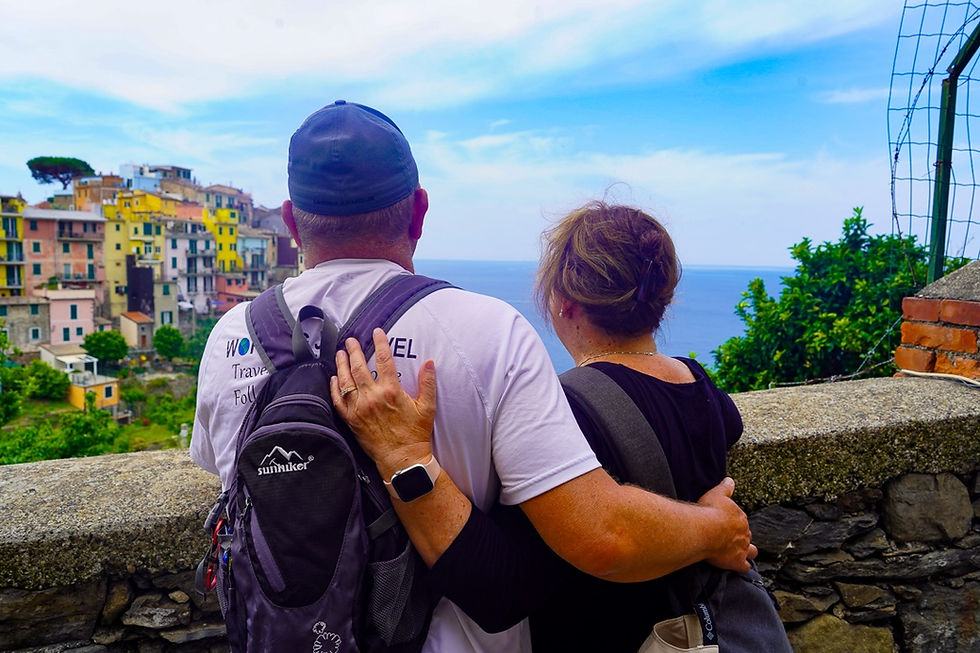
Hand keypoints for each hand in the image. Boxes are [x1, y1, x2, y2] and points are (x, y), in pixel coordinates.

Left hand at [330, 328, 437, 479]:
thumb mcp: (427, 407)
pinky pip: (338, 400)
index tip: (377, 332)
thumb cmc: (415, 434)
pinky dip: (334, 388)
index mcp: (391, 391)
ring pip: (346, 381)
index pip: (384, 360)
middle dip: (354, 350)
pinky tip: (333, 379)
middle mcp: (372, 397)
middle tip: (351, 341)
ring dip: (341, 365)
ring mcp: (359, 408)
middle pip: (359, 367)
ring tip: (340, 353)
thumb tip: (429, 363)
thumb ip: (427, 383)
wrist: (402, 459)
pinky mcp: (351, 420)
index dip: (380, 343)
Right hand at [697, 477, 756, 572]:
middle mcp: (744, 533)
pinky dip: (742, 566)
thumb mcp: (717, 494)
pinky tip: (738, 566)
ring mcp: (742, 548)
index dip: (733, 523)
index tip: (725, 524)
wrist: (704, 530)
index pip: (741, 520)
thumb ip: (725, 488)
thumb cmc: (709, 511)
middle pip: (747, 535)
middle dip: (741, 537)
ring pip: (752, 551)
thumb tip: (730, 480)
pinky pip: (744, 567)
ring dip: (748, 552)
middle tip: (730, 538)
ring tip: (741, 553)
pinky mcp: (737, 561)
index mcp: (740, 517)